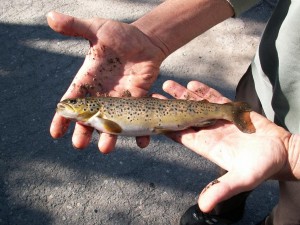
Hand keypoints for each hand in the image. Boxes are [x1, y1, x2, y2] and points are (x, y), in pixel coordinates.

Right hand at [47, 11, 165, 152]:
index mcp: (88, 81)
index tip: (55, 133)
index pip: (71, 102)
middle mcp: (102, 95)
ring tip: (105, 148)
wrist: (146, 41)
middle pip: (89, 119)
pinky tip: (141, 142)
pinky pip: (138, 120)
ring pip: (112, 124)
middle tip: (80, 145)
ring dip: (109, 137)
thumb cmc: (120, 35)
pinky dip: (140, 132)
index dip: (62, 117)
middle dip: (83, 132)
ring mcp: (120, 101)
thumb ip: (76, 27)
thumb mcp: (98, 29)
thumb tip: (50, 17)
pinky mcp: (138, 102)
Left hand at [161, 80, 290, 212]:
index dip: (166, 126)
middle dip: (169, 106)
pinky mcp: (232, 111)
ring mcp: (219, 120)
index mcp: (206, 146)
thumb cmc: (262, 167)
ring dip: (183, 95)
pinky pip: (215, 98)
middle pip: (184, 116)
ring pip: (197, 105)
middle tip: (154, 95)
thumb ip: (222, 189)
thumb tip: (203, 206)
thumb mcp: (242, 180)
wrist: (282, 153)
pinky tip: (192, 85)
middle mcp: (209, 132)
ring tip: (169, 84)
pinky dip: (204, 91)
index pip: (181, 135)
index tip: (152, 116)